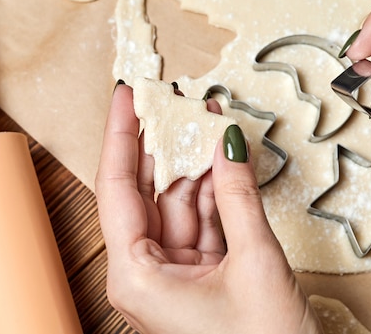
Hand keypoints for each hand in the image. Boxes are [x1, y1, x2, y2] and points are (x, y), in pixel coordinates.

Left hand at [95, 82, 321, 333]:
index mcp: (135, 275)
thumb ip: (238, 195)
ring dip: (197, 163)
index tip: (126, 95)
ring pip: (179, 202)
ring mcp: (173, 273)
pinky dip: (216, 190)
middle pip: (147, 191)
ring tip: (210, 120)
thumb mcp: (254, 262)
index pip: (116, 187)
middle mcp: (144, 272)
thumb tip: (226, 139)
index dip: (121, 134)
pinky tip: (226, 158)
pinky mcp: (200, 275)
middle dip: (164, 142)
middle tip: (176, 100)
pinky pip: (202, 220)